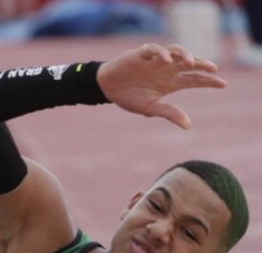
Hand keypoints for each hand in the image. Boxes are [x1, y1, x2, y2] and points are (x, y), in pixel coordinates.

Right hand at [96, 43, 226, 128]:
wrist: (107, 88)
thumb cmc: (129, 98)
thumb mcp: (150, 108)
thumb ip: (169, 113)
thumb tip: (188, 126)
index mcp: (170, 82)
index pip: (194, 79)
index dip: (208, 81)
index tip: (222, 84)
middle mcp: (166, 69)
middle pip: (189, 63)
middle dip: (202, 64)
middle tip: (213, 68)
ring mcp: (155, 61)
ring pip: (176, 52)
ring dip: (184, 55)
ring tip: (189, 62)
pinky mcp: (141, 55)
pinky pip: (154, 50)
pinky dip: (161, 53)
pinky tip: (166, 61)